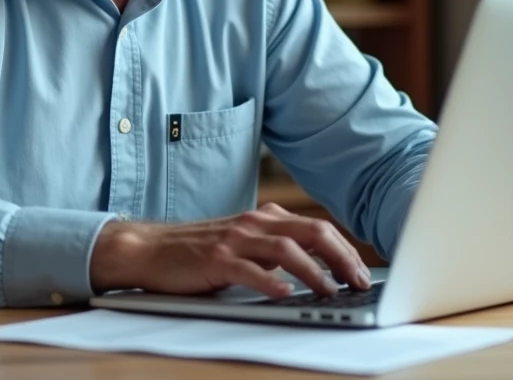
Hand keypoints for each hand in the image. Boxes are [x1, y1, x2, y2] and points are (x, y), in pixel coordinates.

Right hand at [89, 203, 371, 298]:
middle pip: (311, 232)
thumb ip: (273, 251)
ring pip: (286, 249)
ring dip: (314, 272)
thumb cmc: (197, 252)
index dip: (345, 249)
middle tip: (359, 281)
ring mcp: (234, 240)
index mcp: (263, 219)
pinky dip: (270, 281)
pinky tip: (286, 293)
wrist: (149, 249)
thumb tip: (315, 270)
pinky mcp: (215, 259)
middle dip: (341, 257)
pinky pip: (248, 269)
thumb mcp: (242, 245)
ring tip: (331, 291)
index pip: (317, 228)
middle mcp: (253, 224)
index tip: (363, 272)